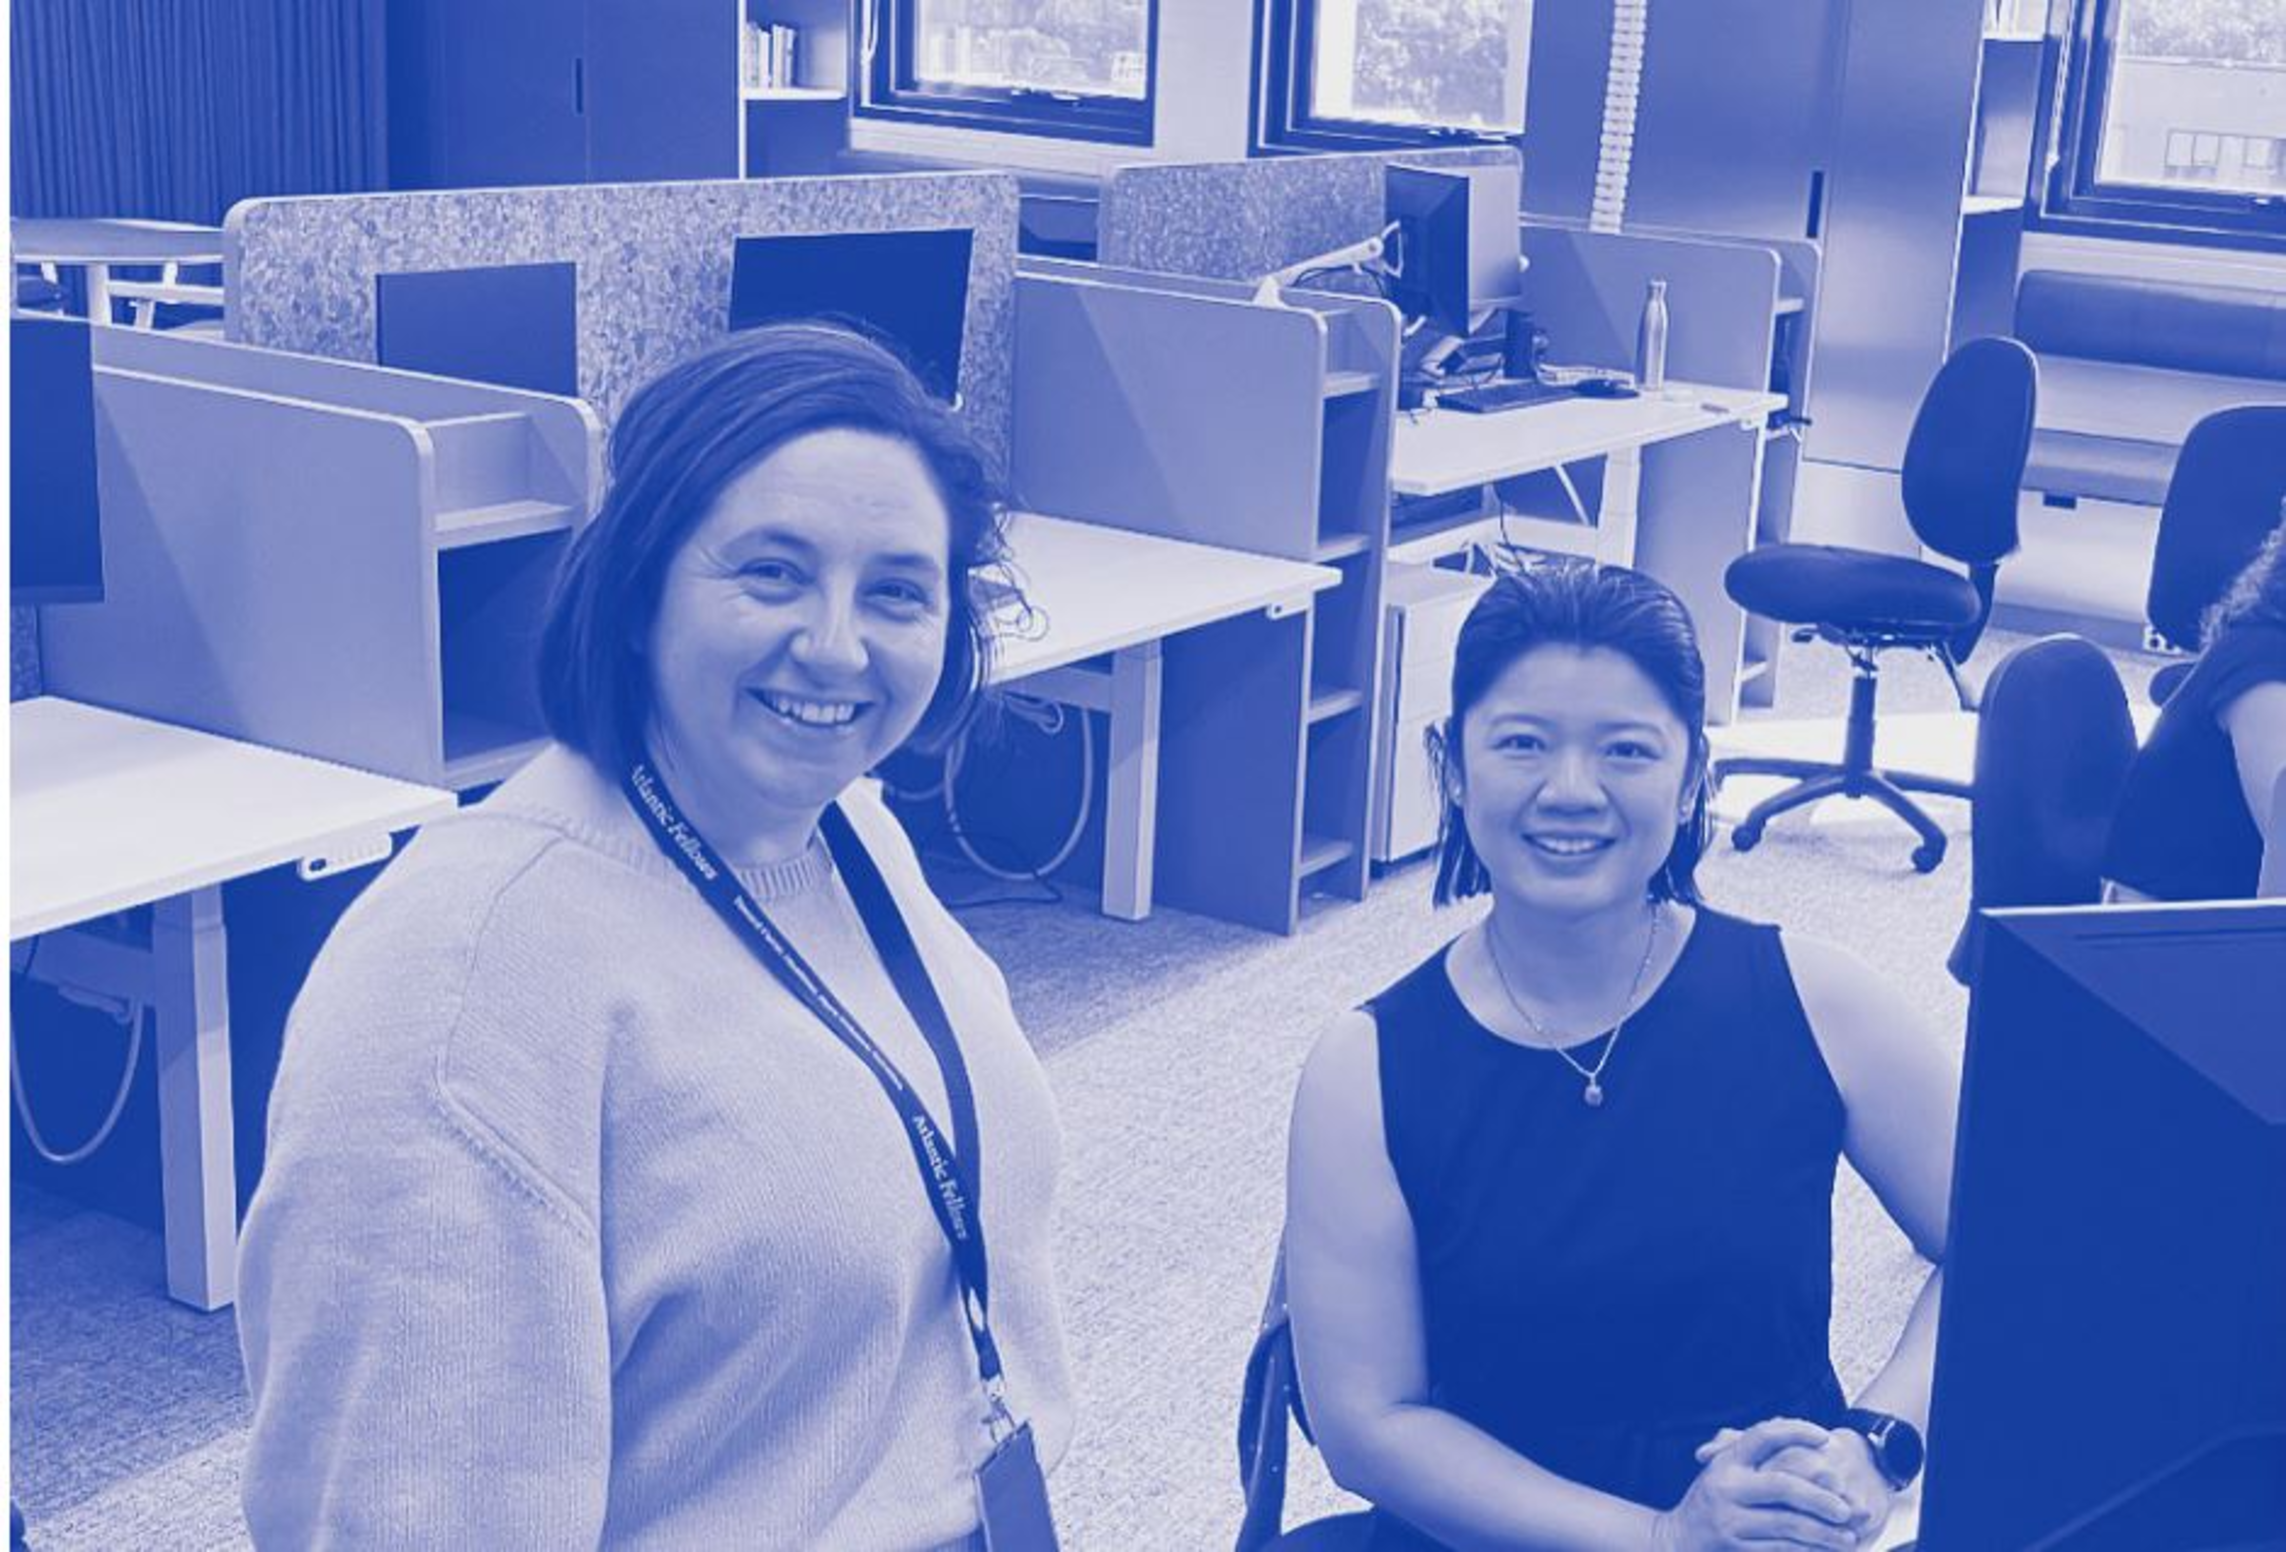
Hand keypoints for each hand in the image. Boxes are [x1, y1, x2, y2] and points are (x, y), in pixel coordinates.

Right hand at [1651, 1417, 1864, 1551]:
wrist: (1676, 1539)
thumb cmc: (1711, 1500)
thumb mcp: (1723, 1469)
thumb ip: (1751, 1448)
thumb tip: (1789, 1426)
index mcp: (1727, 1461)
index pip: (1765, 1436)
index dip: (1796, 1432)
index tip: (1826, 1437)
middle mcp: (1726, 1487)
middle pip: (1783, 1485)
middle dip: (1819, 1496)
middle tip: (1846, 1508)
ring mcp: (1729, 1519)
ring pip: (1787, 1524)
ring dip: (1822, 1532)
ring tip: (1848, 1536)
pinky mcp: (1735, 1547)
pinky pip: (1780, 1548)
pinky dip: (1806, 1550)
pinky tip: (1826, 1550)